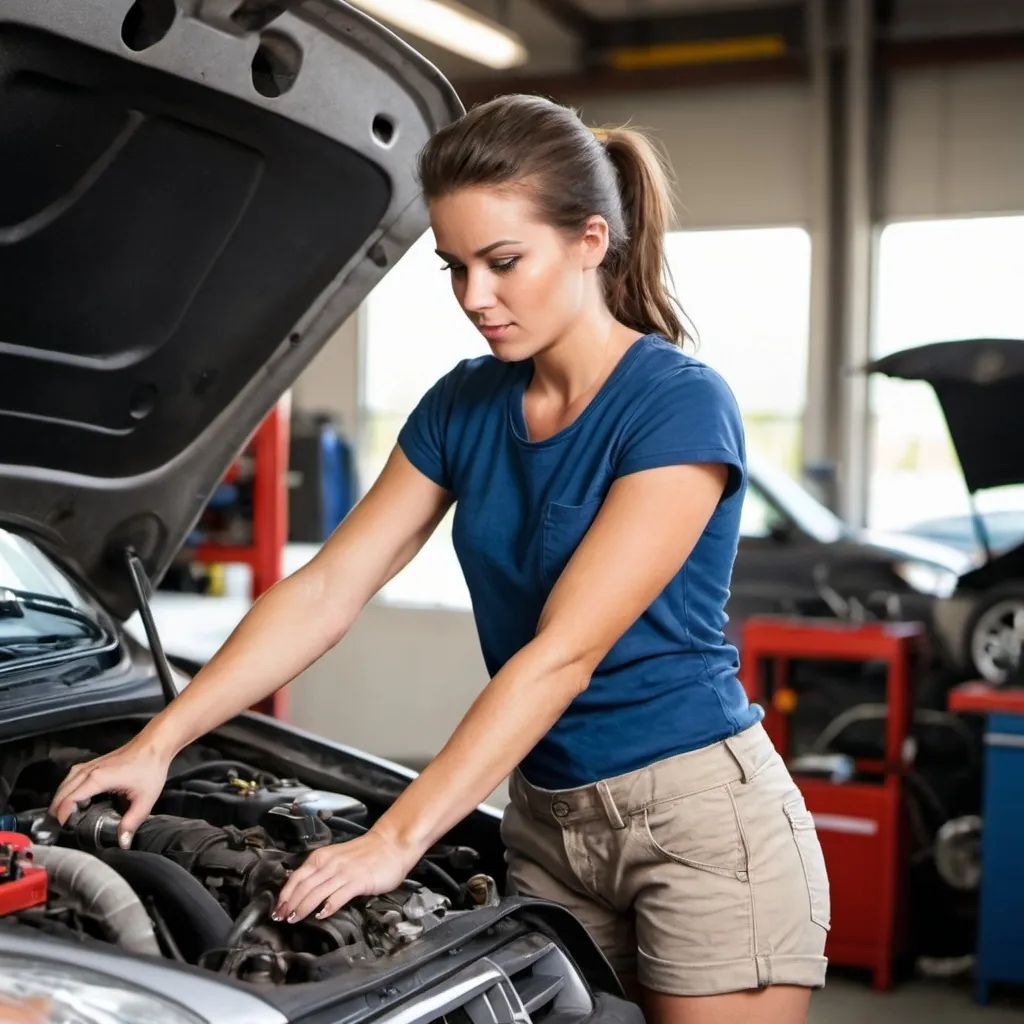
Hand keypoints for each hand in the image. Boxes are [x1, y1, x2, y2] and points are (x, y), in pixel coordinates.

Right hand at [48, 738, 170, 847]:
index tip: (67, 831)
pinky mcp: (93, 763)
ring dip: (61, 801)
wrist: (155, 744)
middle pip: (60, 794)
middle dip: (58, 812)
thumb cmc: (150, 768)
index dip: (62, 818)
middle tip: (67, 829)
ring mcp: (89, 765)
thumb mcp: (145, 799)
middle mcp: (87, 771)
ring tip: (68, 818)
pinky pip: (71, 779)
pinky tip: (76, 801)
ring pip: (64, 785)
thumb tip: (122, 843)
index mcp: (96, 779)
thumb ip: (132, 822)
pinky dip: (68, 791)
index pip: (67, 801)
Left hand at [273, 830, 416, 923]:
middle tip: (280, 919)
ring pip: (317, 892)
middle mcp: (331, 864)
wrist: (392, 844)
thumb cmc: (366, 853)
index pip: (297, 877)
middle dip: (289, 904)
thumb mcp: (337, 857)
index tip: (277, 909)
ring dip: (303, 908)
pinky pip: (338, 896)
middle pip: (303, 886)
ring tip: (294, 920)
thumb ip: (321, 870)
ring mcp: (345, 873)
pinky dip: (327, 907)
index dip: (284, 894)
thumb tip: (302, 887)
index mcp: (323, 856)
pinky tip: (321, 916)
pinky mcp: (359, 881)